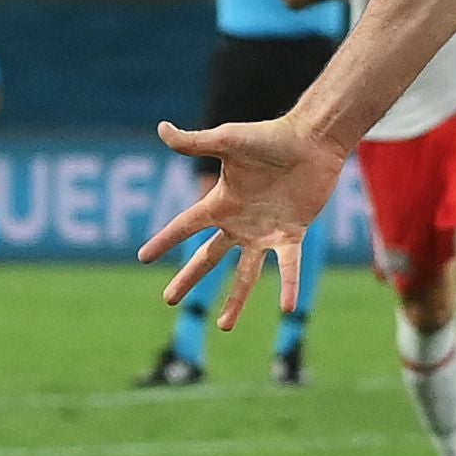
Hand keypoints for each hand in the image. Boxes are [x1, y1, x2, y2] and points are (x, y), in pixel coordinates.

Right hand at [139, 114, 348, 328]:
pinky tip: (287, 308)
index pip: (185, 226)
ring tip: (223, 327)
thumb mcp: (228, 141)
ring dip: (235, 300)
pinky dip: (288, 286)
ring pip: (245, 274)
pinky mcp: (292, 235)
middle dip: (189, 279)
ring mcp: (265, 232)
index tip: (143, 258)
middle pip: (208, 258)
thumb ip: (195, 142)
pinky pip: (288, 267)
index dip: (164, 241)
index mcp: (221, 203)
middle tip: (169, 301)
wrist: (311, 141)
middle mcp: (240, 222)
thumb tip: (161, 128)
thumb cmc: (270, 137)